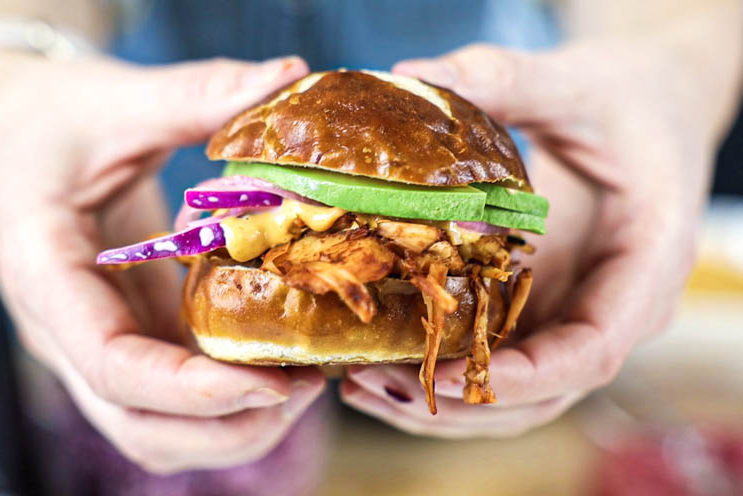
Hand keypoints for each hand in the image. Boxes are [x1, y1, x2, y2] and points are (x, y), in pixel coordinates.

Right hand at [0, 52, 324, 471]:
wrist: (21, 131)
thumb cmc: (57, 116)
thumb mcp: (118, 99)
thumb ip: (198, 94)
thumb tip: (289, 73)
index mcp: (47, 274)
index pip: (112, 364)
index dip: (194, 390)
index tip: (274, 382)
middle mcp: (68, 330)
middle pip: (140, 425)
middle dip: (227, 426)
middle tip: (306, 385)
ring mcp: (101, 340)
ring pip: (159, 430)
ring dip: (235, 427)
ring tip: (305, 380)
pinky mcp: (132, 335)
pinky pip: (177, 398)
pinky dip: (231, 401)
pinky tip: (284, 360)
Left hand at [341, 39, 714, 436]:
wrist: (650, 107)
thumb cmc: (626, 97)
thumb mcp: (575, 83)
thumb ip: (506, 77)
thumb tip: (411, 72)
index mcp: (646, 266)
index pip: (592, 350)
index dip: (522, 377)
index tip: (443, 376)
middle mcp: (613, 308)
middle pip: (544, 393)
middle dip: (460, 401)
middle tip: (373, 382)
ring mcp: (576, 314)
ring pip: (517, 394)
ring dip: (441, 403)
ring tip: (360, 382)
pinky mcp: (542, 307)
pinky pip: (498, 360)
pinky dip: (442, 372)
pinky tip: (381, 360)